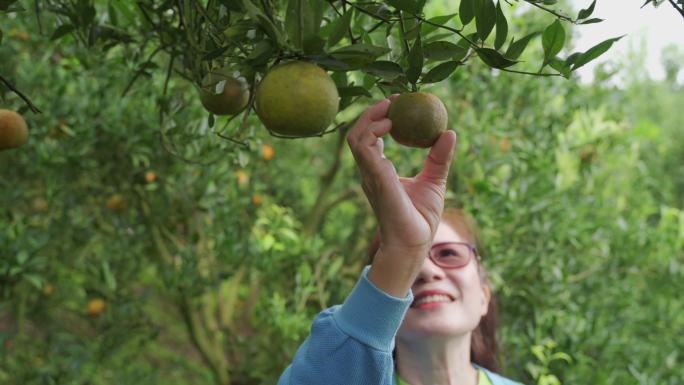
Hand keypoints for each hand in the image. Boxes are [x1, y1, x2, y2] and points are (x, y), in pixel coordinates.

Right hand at [346, 97, 456, 255]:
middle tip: (393, 100)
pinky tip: (392, 125)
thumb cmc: (421, 218)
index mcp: (379, 171)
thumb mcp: (434, 181)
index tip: (396, 103)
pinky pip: (365, 150)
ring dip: (370, 119)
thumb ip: (439, 158)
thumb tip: (449, 132)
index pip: (370, 138)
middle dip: (371, 112)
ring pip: (356, 138)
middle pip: (357, 133)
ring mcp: (369, 175)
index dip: (379, 118)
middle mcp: (370, 171)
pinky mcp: (376, 179)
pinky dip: (374, 132)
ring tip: (391, 110)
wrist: (414, 243)